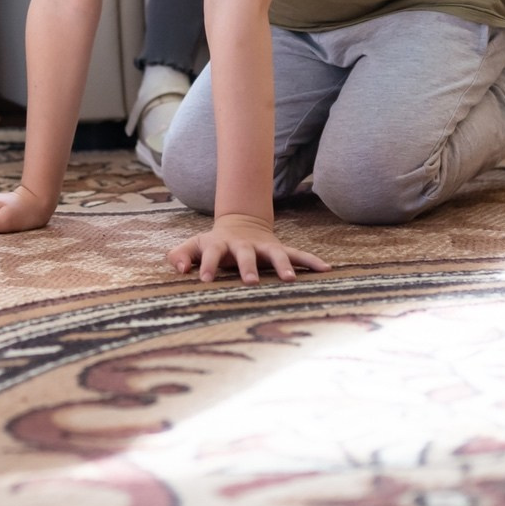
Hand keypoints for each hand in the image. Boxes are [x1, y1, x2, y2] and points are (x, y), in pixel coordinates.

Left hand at [167, 212, 331, 283]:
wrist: (240, 224)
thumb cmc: (213, 244)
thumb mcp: (194, 246)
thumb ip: (180, 255)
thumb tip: (178, 269)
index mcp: (220, 244)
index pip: (211, 253)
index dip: (205, 265)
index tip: (202, 279)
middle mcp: (244, 244)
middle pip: (246, 254)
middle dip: (248, 267)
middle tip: (250, 282)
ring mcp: (263, 246)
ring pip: (275, 254)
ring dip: (283, 266)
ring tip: (290, 280)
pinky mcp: (279, 250)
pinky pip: (298, 255)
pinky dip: (311, 261)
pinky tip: (326, 269)